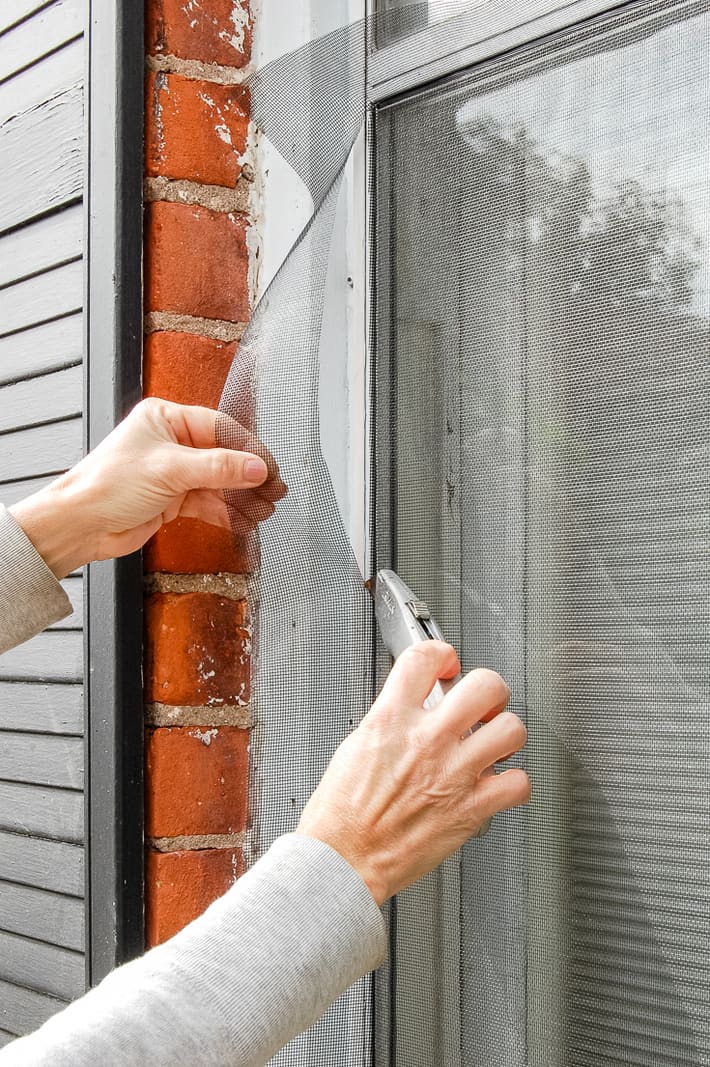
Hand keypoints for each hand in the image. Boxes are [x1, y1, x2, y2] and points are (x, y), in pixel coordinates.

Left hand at [9, 398, 286, 577]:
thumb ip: (218, 468)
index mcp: (166, 418)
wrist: (81, 525)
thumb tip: (256, 467)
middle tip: (274, 490)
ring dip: (242, 497)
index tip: (268, 468)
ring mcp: (174, 472)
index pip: (219, 428)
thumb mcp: (170, 470)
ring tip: (265, 509)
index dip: (247, 448)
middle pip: (223, 456)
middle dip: (249, 475)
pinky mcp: (173, 499)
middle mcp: (171, 442)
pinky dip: (227, 512)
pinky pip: (209, 503)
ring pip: (219, 482)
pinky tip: (245, 520)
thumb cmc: (107, 485)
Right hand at [296, 642, 529, 904]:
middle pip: (485, 685)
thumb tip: (411, 705)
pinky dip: (512, 784)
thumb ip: (390, 720)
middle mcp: (427, 741)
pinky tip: (496, 784)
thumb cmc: (341, 815)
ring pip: (511, 729)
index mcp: (391, 720)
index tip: (447, 666)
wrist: (342, 861)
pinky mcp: (471, 809)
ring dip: (505, 735)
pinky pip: (518, 783)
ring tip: (492, 743)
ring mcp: (453, 773)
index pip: (425, 657)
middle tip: (481, 704)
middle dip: (488, 691)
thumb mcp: (355, 746)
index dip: (442, 654)